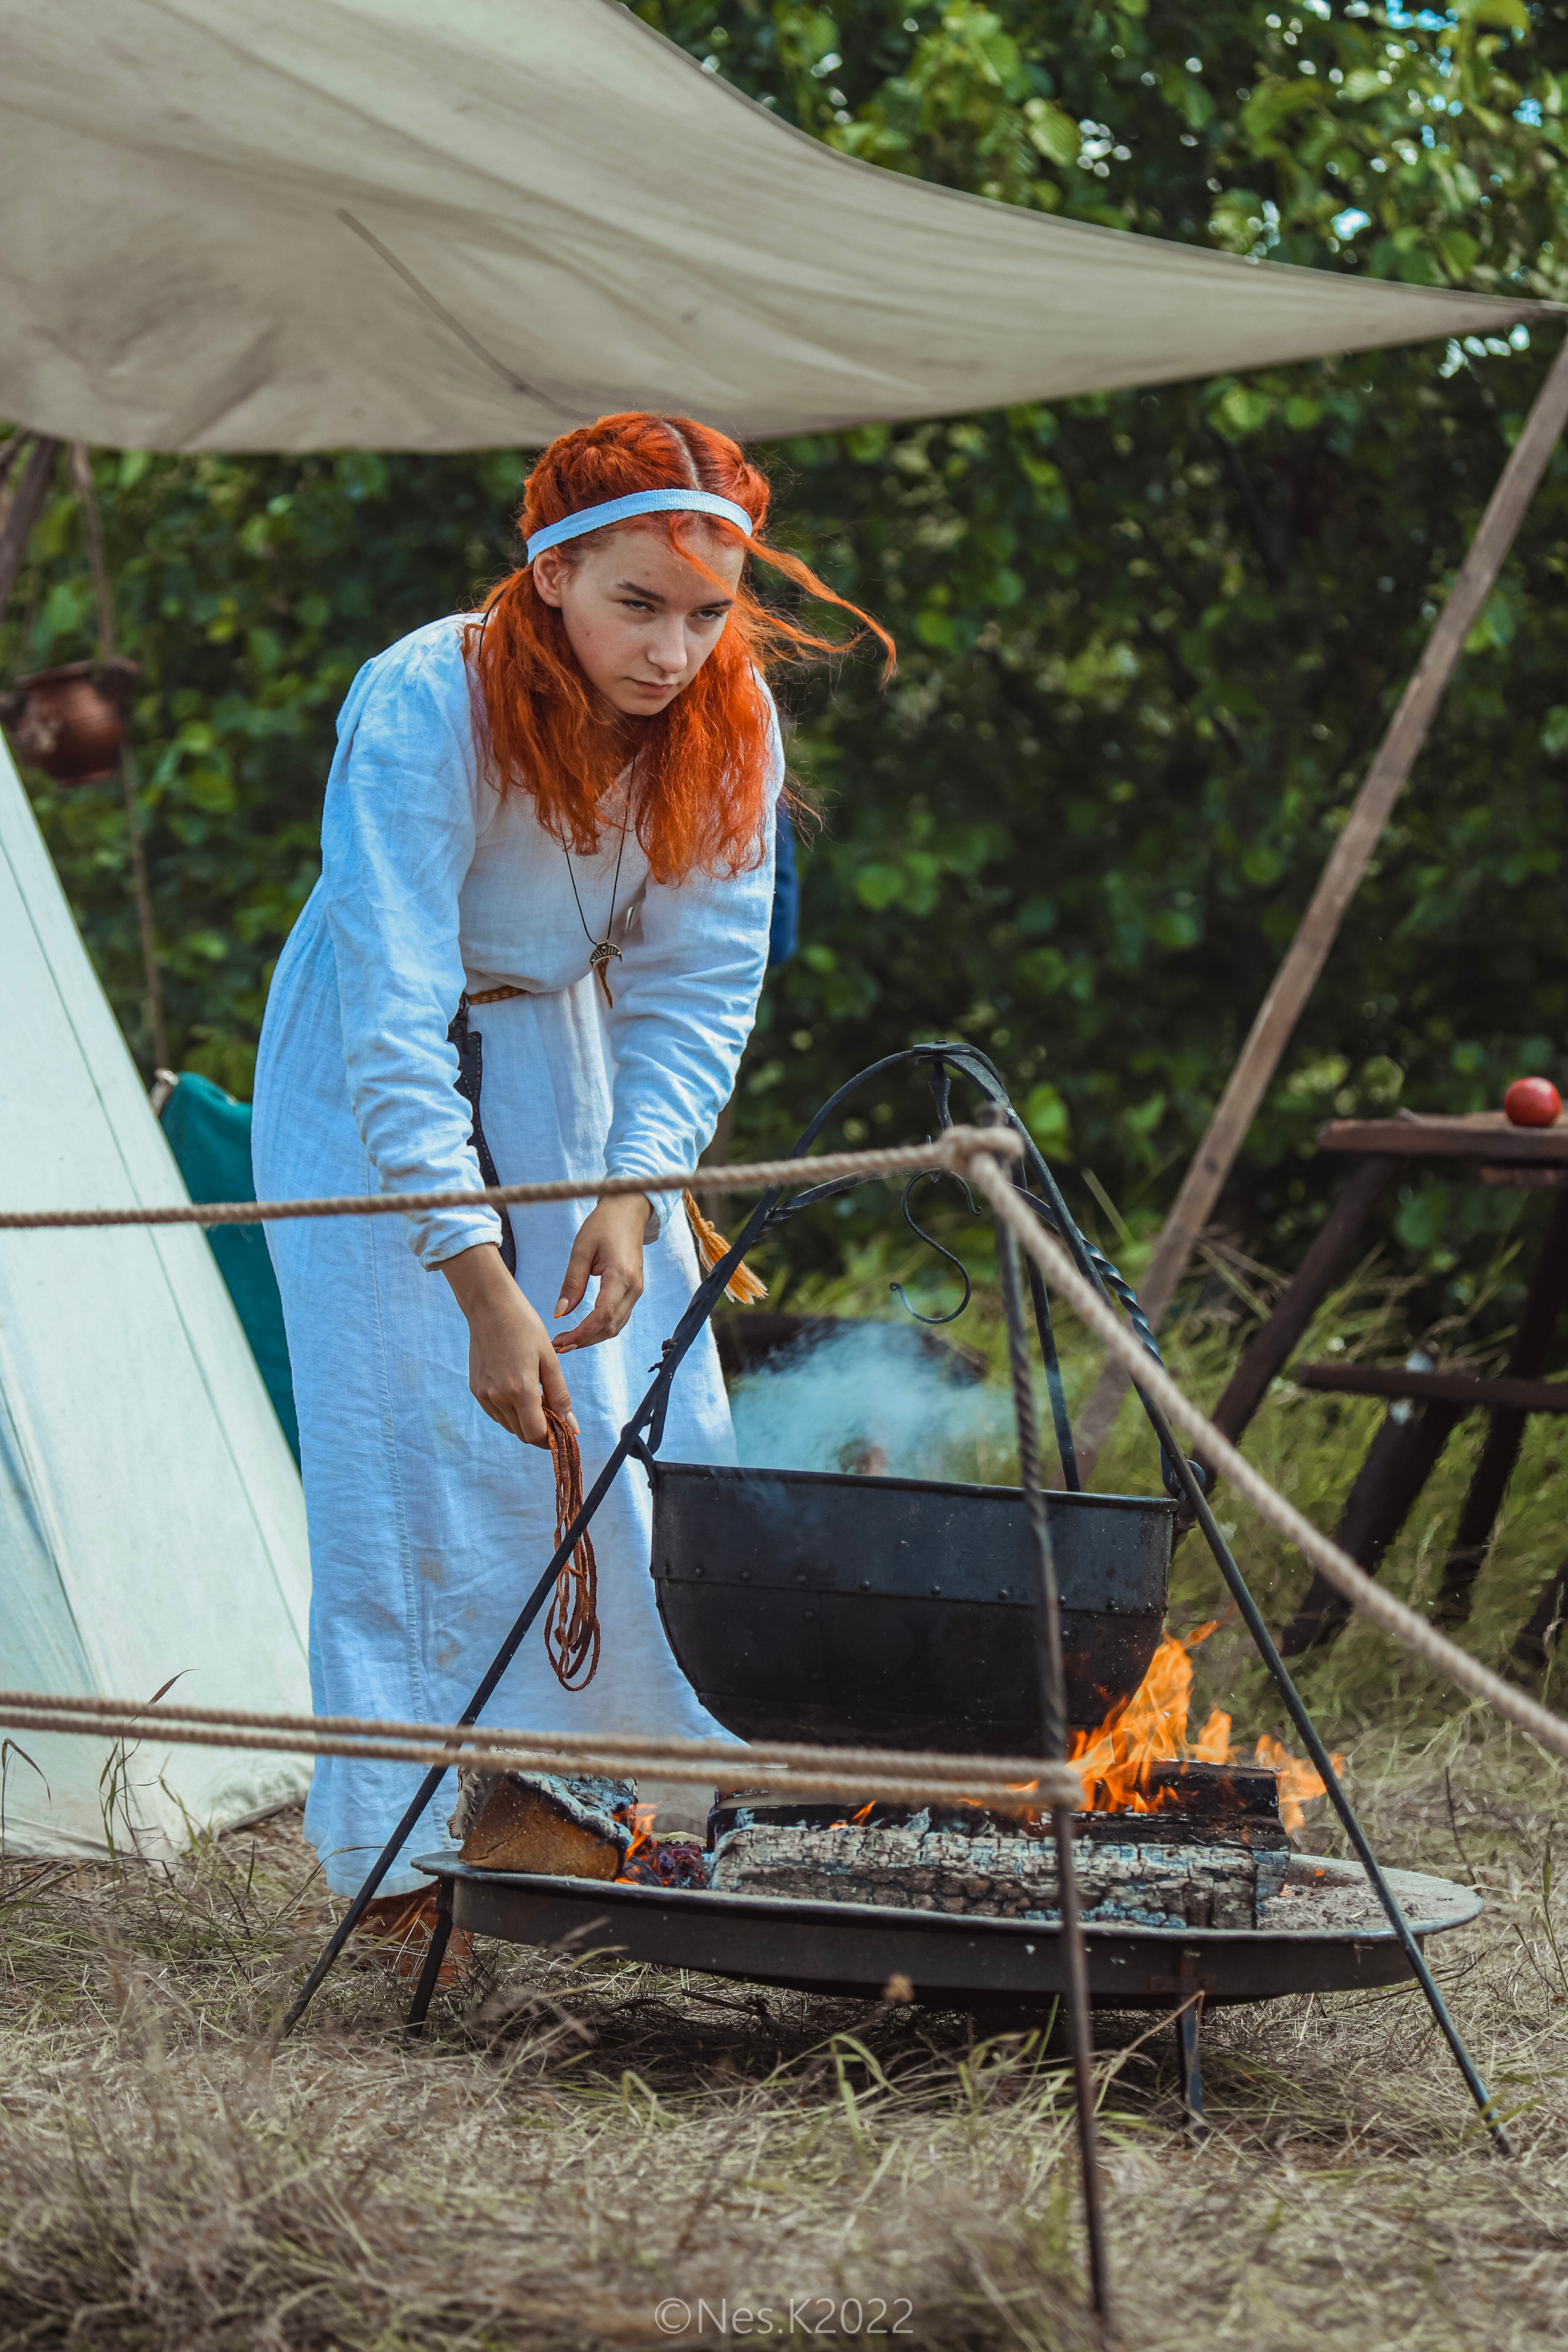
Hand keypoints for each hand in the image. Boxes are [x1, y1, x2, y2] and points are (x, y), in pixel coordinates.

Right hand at [439, 1243, 574, 1448]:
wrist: (490, 1307)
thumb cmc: (525, 1327)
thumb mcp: (550, 1360)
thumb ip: (560, 1396)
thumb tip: (572, 1427)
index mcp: (521, 1390)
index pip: (535, 1435)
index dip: (551, 1439)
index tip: (562, 1430)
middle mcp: (498, 1397)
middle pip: (522, 1434)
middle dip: (540, 1430)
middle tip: (553, 1411)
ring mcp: (483, 1395)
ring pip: (509, 1425)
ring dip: (525, 1421)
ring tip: (536, 1397)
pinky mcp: (475, 1389)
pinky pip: (496, 1413)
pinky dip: (510, 1412)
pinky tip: (519, 1392)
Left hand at [553, 1193, 650, 1352]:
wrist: (629, 1210)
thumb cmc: (603, 1224)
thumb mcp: (581, 1249)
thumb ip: (572, 1283)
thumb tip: (560, 1312)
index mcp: (621, 1275)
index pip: (602, 1315)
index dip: (582, 1333)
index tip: (560, 1341)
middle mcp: (634, 1287)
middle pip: (611, 1327)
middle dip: (585, 1341)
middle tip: (558, 1346)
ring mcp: (637, 1290)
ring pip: (616, 1326)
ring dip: (592, 1337)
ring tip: (566, 1341)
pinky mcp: (634, 1290)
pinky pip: (619, 1317)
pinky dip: (601, 1328)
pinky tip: (583, 1330)